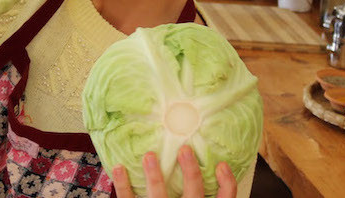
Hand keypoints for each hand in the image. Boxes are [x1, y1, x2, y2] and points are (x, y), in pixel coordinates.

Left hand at [112, 146, 236, 197]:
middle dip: (190, 172)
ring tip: (149, 156)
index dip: (226, 184)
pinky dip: (123, 185)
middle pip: (194, 194)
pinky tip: (118, 169)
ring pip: (159, 195)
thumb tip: (216, 178)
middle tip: (184, 150)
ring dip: (154, 175)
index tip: (222, 166)